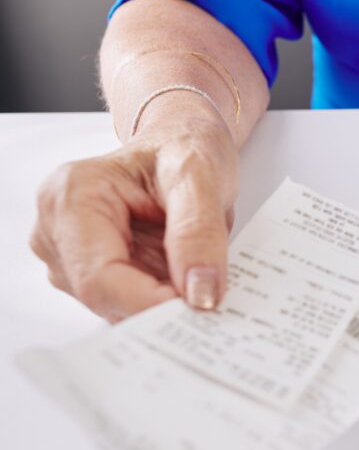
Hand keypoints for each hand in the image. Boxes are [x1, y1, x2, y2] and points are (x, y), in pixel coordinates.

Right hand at [30, 94, 238, 321]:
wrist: (182, 141)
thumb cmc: (183, 147)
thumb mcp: (201, 177)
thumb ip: (199, 233)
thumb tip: (200, 293)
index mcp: (72, 196)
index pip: (99, 277)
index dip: (150, 303)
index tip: (199, 308)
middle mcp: (58, 229)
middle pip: (104, 298)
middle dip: (159, 307)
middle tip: (210, 303)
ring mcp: (70, 255)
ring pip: (116, 307)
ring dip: (162, 303)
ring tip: (199, 280)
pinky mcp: (89, 271)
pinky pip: (126, 303)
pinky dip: (160, 300)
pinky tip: (184, 281)